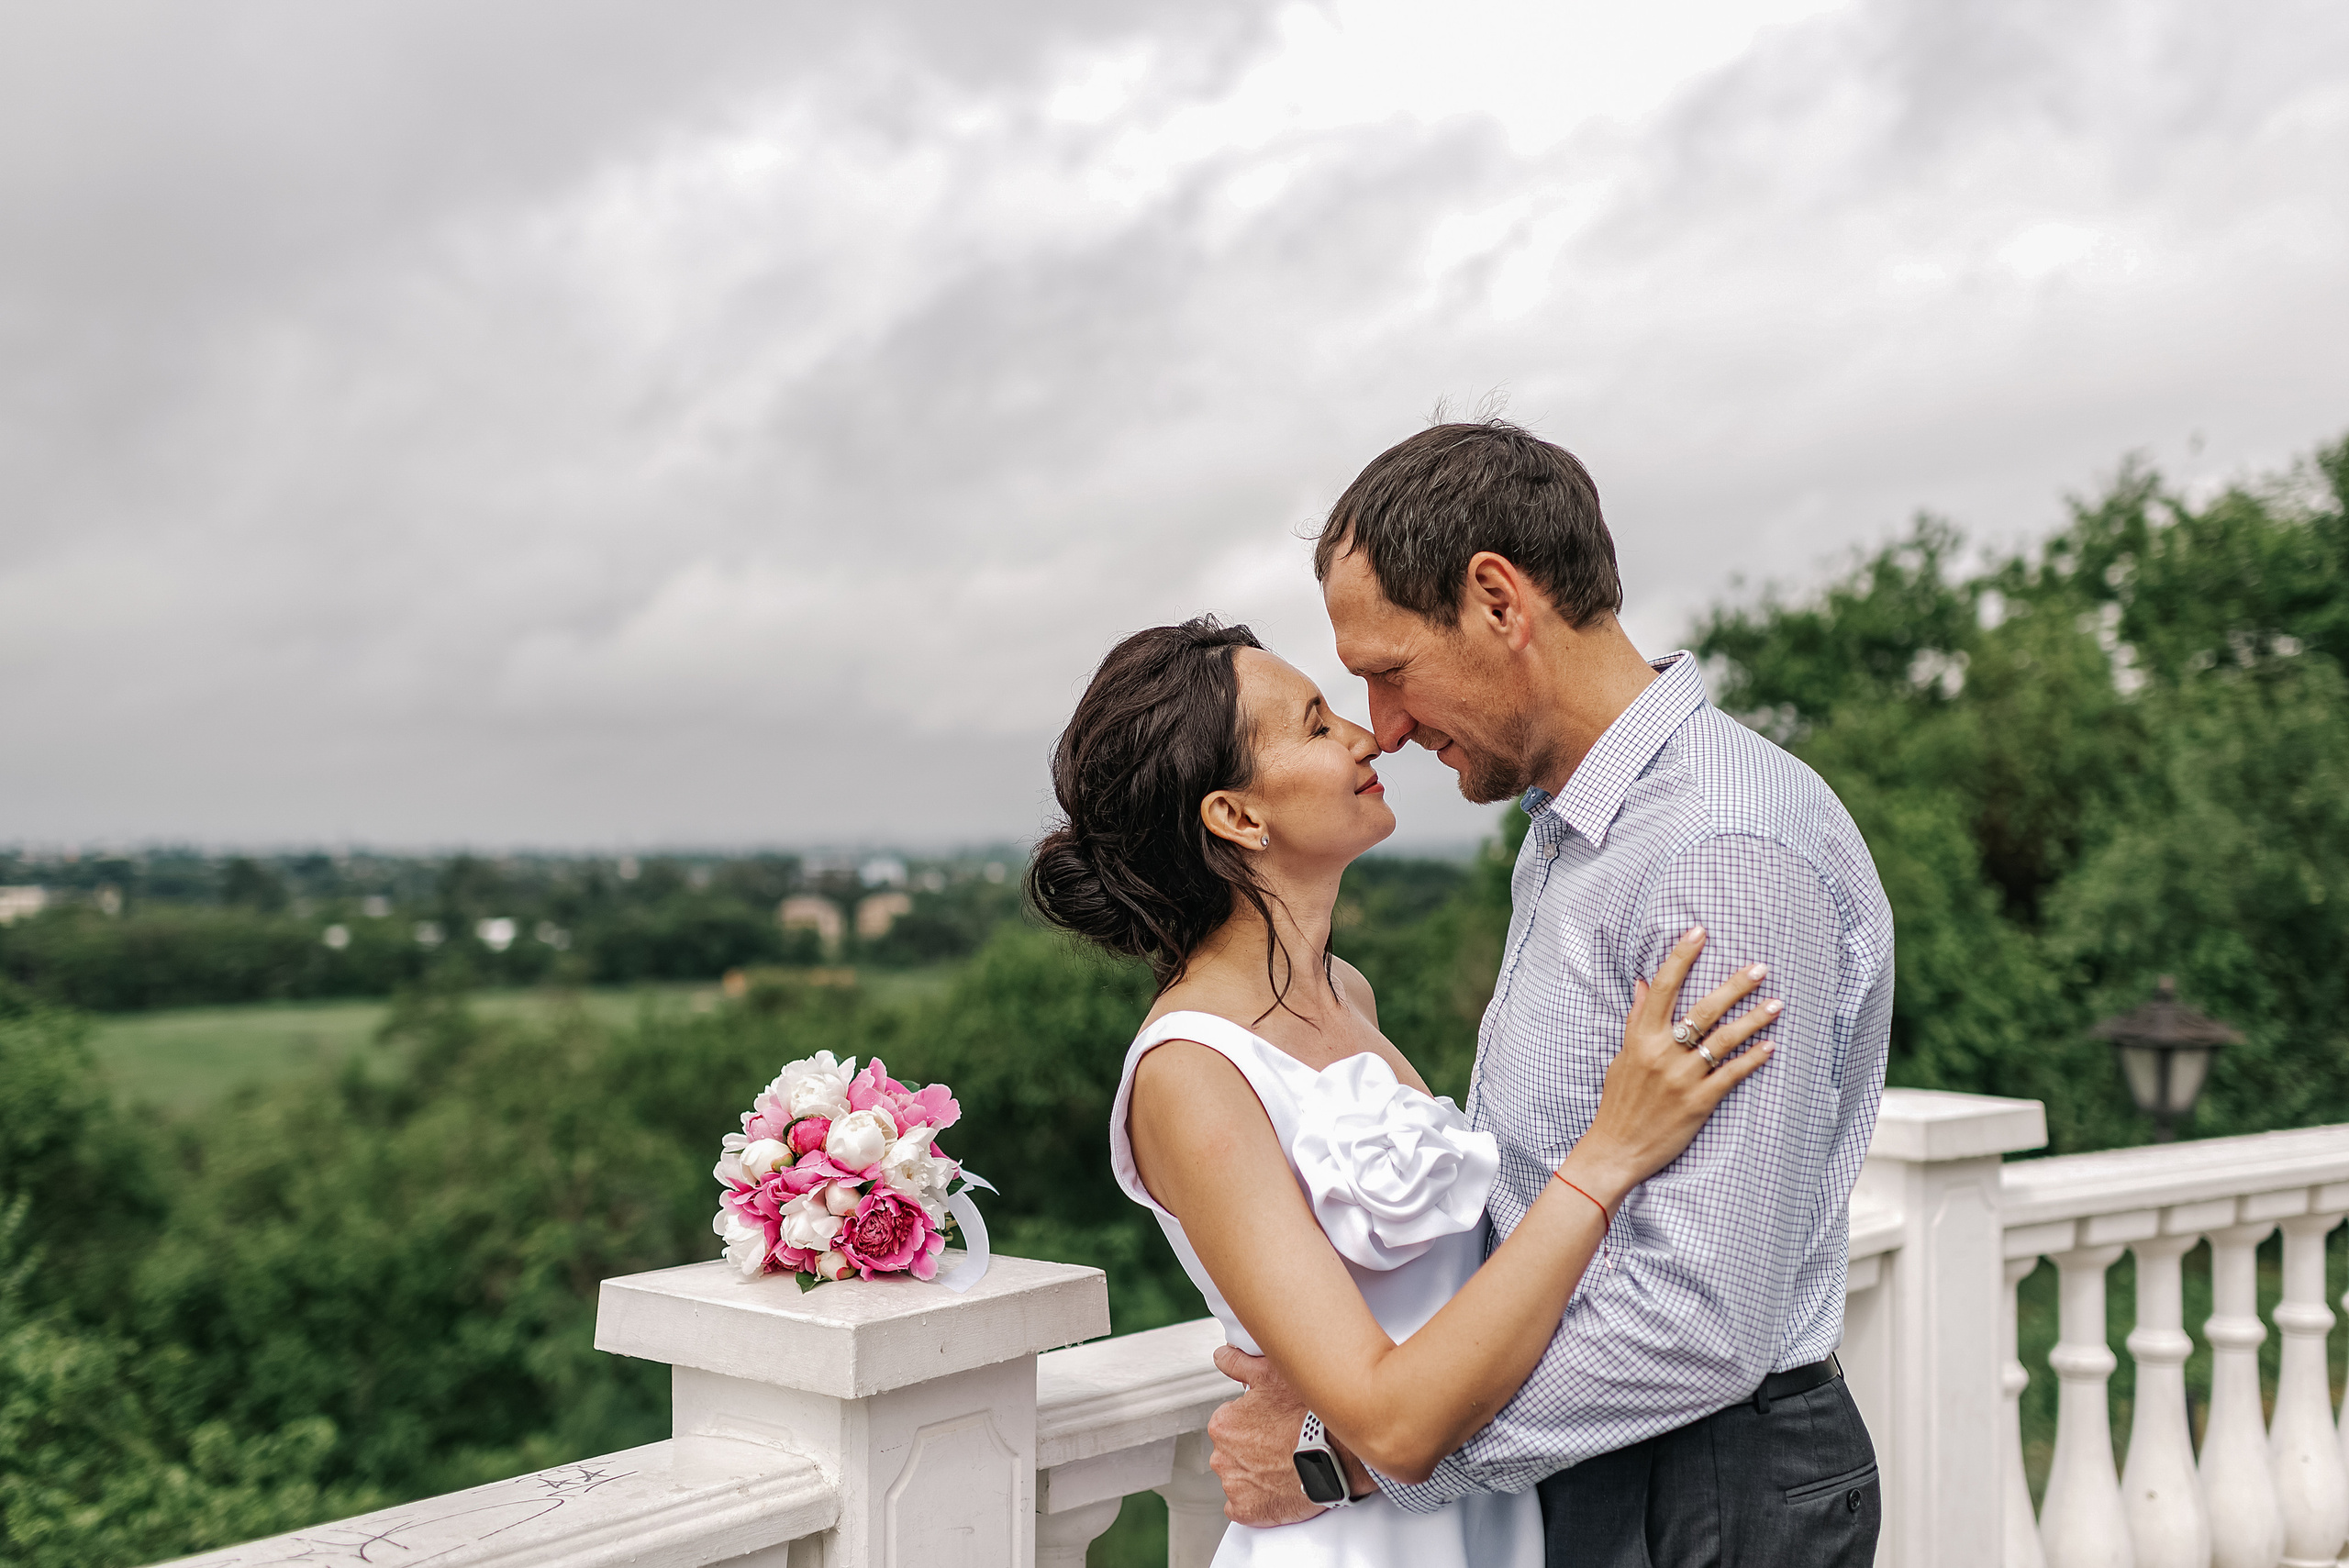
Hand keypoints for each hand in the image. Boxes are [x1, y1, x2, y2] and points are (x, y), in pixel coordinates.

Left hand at [1207, 1346, 1326, 1525]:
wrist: (1335, 1453)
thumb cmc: (1307, 1414)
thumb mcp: (1271, 1374)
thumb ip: (1238, 1363)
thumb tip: (1222, 1356)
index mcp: (1223, 1424)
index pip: (1230, 1424)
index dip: (1254, 1422)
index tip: (1272, 1424)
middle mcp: (1222, 1456)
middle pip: (1234, 1452)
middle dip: (1253, 1449)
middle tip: (1282, 1443)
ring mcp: (1235, 1486)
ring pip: (1240, 1479)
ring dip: (1257, 1474)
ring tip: (1285, 1465)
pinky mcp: (1248, 1512)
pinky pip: (1244, 1508)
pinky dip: (1258, 1501)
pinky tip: (1277, 1488)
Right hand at [1563, 926, 1777, 1209]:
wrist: (1616, 1149)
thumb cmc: (1619, 1102)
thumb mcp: (1622, 1056)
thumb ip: (1636, 1020)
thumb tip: (1643, 984)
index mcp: (1640, 1038)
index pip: (1662, 987)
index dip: (1681, 957)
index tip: (1699, 932)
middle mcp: (1662, 1053)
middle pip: (1703, 1010)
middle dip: (1734, 986)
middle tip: (1759, 968)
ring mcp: (1682, 1078)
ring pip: (1724, 1040)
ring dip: (1753, 1020)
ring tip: (1776, 1004)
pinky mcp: (1698, 1102)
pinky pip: (1731, 1075)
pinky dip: (1752, 1060)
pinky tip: (1770, 1047)